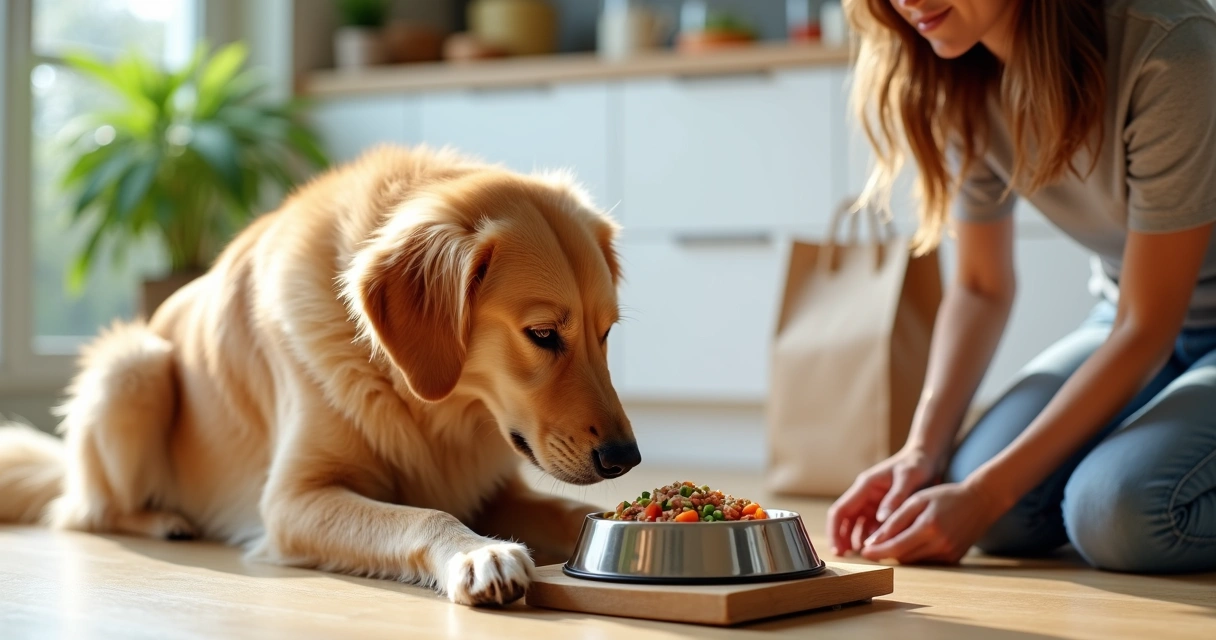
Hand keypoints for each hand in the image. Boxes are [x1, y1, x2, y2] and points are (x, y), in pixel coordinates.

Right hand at [825, 448, 940, 555]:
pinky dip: (871, 539)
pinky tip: (878, 550)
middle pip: (844, 521)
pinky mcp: (882, 509)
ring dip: (856, 541)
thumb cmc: (917, 464)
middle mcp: (864, 495)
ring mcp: (872, 503)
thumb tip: (881, 519)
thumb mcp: (908, 479)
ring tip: (863, 558)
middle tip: (846, 559)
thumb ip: (895, 498)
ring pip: (856, 526)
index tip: (837, 550)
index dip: (835, 531)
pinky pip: (872, 527)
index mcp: (865, 486)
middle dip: (841, 539)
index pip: (840, 511)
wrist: (928, 458)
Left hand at [857, 480, 1003, 564]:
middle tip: (871, 546)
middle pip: (903, 556)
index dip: (877, 551)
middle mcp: (940, 545)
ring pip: (913, 560)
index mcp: (929, 528)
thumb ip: (895, 520)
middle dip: (885, 552)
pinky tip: (911, 541)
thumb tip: (873, 541)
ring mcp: (949, 554)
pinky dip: (915, 553)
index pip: (895, 547)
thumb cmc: (945, 496)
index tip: (863, 551)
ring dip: (899, 553)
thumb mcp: (917, 501)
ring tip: (889, 541)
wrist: (981, 502)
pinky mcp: (953, 559)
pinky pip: (926, 560)